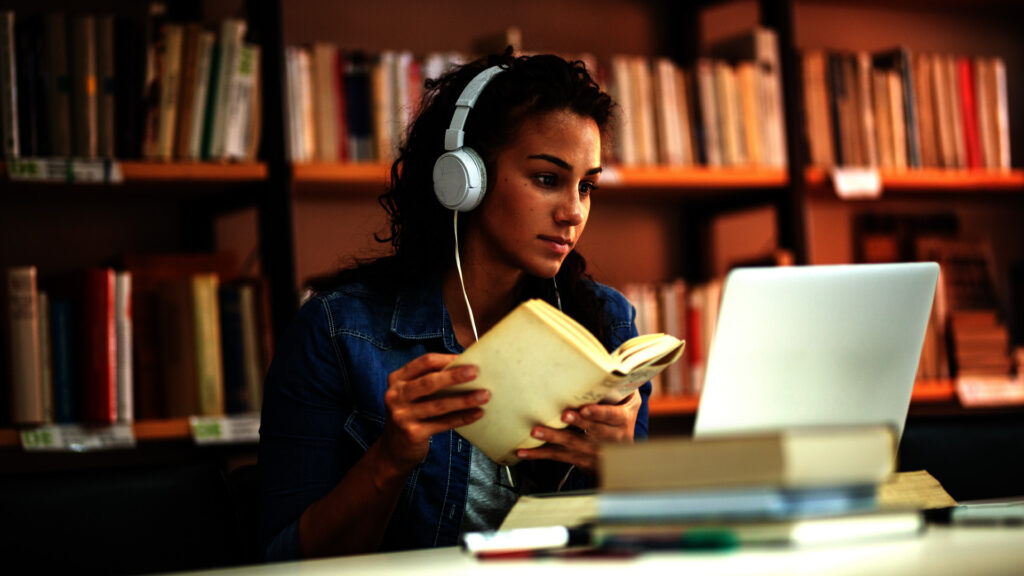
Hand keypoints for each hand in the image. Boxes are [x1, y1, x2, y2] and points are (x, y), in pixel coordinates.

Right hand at [378, 353, 488, 470]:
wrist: (394, 449)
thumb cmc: (411, 413)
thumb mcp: (411, 393)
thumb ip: (429, 380)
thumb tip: (466, 367)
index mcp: (397, 379)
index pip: (424, 362)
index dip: (446, 359)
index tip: (466, 358)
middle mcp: (395, 396)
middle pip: (429, 382)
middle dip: (454, 376)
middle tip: (476, 372)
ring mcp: (402, 416)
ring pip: (438, 404)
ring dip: (464, 400)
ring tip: (484, 395)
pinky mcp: (412, 434)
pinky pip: (443, 423)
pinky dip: (462, 418)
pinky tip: (477, 413)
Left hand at [515, 390, 641, 471]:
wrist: (624, 457)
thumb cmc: (621, 418)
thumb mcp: (629, 403)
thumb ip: (621, 386)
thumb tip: (609, 362)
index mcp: (622, 421)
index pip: (612, 417)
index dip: (598, 414)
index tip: (585, 409)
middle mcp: (611, 439)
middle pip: (592, 431)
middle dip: (577, 423)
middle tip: (562, 416)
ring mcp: (595, 452)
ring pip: (573, 445)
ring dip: (553, 438)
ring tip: (536, 431)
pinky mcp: (580, 460)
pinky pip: (559, 457)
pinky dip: (540, 455)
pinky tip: (524, 452)